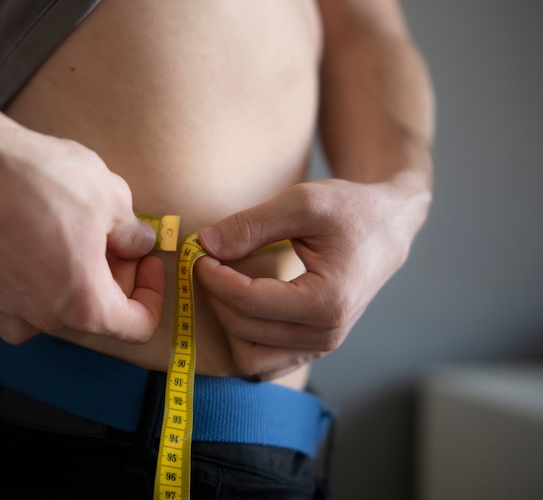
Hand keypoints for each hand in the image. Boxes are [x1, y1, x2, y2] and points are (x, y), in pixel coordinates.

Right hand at [0, 128, 164, 344]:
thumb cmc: (43, 181)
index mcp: (86, 306)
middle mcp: (49, 317)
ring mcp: (16, 307)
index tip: (148, 262)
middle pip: (103, 317)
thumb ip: (134, 235)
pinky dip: (44, 298)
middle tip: (121, 238)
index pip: (137, 325)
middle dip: (121, 281)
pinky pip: (26, 314)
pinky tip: (49, 266)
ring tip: (86, 242)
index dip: (153, 294)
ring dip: (86, 284)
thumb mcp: (113, 201)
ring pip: (68, 313)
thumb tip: (138, 245)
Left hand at [195, 179, 418, 378]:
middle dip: (215, 295)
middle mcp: (326, 334)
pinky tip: (241, 305)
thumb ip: (251, 224)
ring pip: (249, 356)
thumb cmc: (351, 210)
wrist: (388, 227)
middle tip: (207, 261)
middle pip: (243, 328)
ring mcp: (322, 347)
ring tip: (224, 284)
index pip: (247, 301)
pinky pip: (264, 364)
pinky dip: (243, 340)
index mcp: (327, 301)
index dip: (213, 278)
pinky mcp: (314, 349)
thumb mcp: (302, 203)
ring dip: (227, 322)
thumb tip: (206, 243)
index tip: (199, 253)